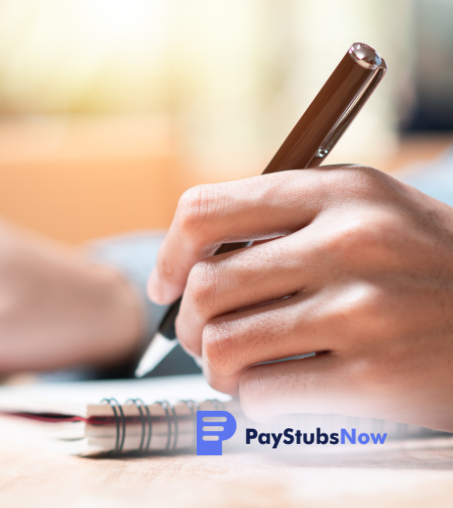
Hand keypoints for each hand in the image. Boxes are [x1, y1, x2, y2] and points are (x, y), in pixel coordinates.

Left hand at [148, 165, 452, 430]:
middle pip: (204, 286)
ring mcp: (364, 310)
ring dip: (216, 367)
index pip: (205, 210)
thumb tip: (183, 263)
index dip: (168, 253)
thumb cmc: (425, 268)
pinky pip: (262, 394)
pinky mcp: (376, 376)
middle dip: (189, 323)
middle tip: (203, 338)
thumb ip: (283, 222)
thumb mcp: (368, 212)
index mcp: (339, 190)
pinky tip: (282, 390)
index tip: (165, 284)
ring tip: (238, 369)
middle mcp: (349, 241)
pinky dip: (255, 400)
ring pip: (222, 345)